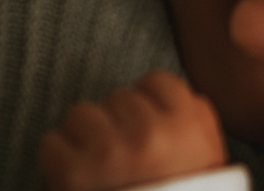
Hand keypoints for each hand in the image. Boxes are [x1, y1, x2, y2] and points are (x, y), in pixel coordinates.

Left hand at [39, 70, 228, 190]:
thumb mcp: (210, 164)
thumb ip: (197, 123)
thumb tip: (179, 96)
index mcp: (187, 127)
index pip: (158, 82)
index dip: (148, 105)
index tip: (144, 129)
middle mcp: (148, 132)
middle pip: (118, 98)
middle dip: (116, 125)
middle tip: (121, 160)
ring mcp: (107, 151)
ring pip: (82, 114)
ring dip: (84, 139)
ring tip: (98, 171)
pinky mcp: (71, 173)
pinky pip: (53, 142)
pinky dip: (59, 162)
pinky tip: (78, 183)